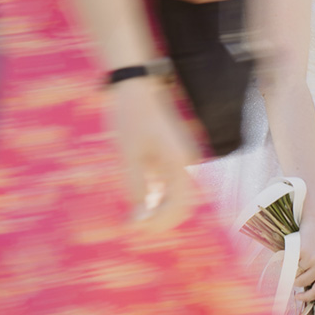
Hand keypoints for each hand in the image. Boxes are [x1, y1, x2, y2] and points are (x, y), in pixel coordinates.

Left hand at [104, 76, 200, 226]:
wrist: (133, 86)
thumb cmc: (129, 118)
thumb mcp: (128, 158)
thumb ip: (136, 190)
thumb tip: (139, 220)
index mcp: (180, 163)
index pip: (177, 206)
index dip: (158, 223)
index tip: (136, 229)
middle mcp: (187, 162)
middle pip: (182, 203)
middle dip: (161, 219)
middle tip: (136, 228)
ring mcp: (181, 157)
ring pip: (176, 194)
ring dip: (158, 208)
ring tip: (136, 216)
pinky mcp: (172, 153)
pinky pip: (170, 182)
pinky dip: (157, 194)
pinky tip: (141, 199)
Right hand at [294, 203, 314, 301]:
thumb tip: (304, 289)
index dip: (306, 297)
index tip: (298, 297)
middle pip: (302, 283)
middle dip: (295, 278)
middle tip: (296, 268)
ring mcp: (312, 259)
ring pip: (294, 272)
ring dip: (292, 267)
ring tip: (298, 254)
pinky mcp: (301, 251)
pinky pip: (289, 262)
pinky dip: (287, 257)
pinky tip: (294, 249)